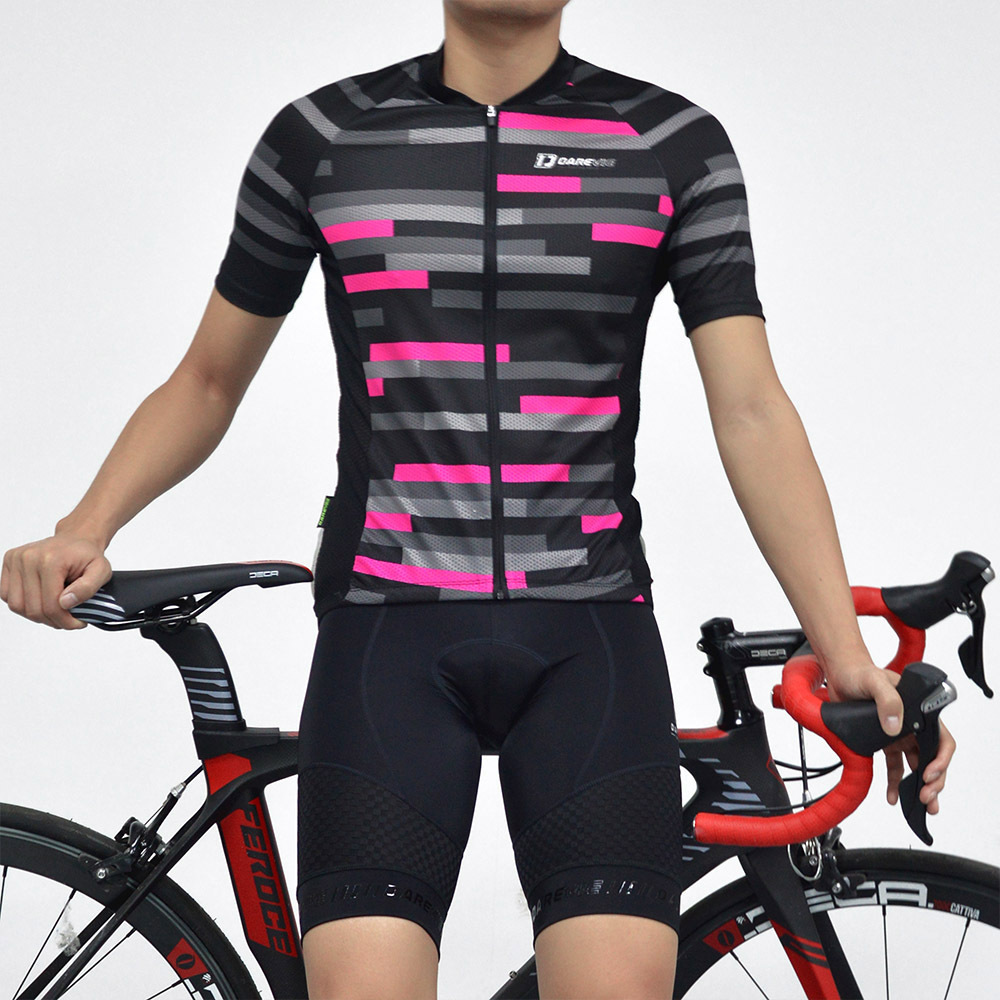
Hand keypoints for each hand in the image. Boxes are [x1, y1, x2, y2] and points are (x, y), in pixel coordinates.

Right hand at [1, 535, 111, 629]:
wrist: (76, 539)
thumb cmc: (87, 556)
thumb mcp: (101, 571)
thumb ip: (88, 588)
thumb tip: (66, 603)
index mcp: (51, 560)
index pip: (51, 605)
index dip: (65, 621)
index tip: (78, 623)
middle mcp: (29, 558)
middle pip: (33, 609)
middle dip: (53, 621)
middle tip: (68, 620)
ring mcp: (15, 560)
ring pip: (17, 606)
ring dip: (37, 615)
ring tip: (55, 611)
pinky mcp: (9, 563)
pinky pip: (7, 596)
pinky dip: (24, 605)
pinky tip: (41, 600)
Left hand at [824, 659, 954, 814]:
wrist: (840, 674)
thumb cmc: (861, 672)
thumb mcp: (876, 682)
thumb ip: (887, 700)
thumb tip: (894, 726)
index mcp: (919, 711)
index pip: (941, 740)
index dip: (940, 760)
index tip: (930, 774)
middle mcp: (912, 725)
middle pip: (932, 758)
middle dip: (934, 781)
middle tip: (927, 797)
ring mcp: (898, 735)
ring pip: (915, 766)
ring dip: (918, 786)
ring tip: (918, 804)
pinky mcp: (882, 741)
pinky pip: (894, 766)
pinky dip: (895, 782)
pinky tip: (893, 795)